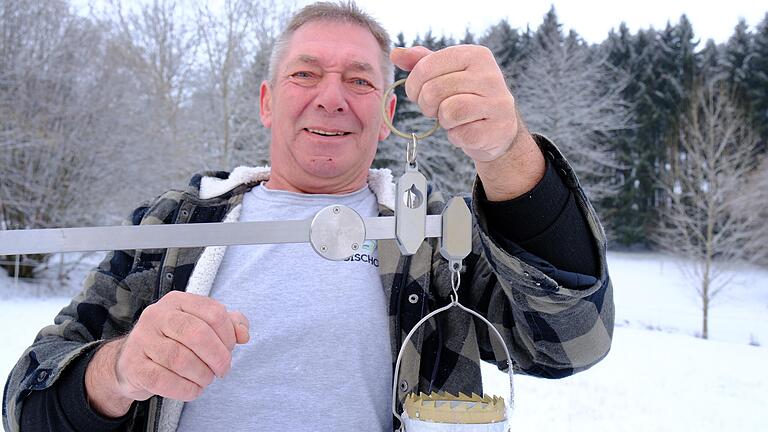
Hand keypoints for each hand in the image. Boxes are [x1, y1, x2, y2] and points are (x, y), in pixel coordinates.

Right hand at [85, 291, 249, 416]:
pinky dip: (185, 389)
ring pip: (180, 359)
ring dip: (202, 375)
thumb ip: (228, 325)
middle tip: (223, 370)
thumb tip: (244, 334)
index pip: (214, 312)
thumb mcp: (200, 326)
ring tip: (206, 379)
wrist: (132, 362)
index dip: (228, 335)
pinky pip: (164, 380)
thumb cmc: (173, 342)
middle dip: (217, 356)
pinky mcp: (133, 365)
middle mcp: (156, 315)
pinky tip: (192, 389)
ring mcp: (141, 340)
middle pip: (197, 334)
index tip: (230, 350)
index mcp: (177, 301)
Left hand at [390, 45, 521, 162]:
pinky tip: (467, 130)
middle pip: (433, 90)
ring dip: (443, 120)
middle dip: (427, 105)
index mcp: (476, 54)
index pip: (426, 66)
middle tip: (438, 109)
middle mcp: (490, 75)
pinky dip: (456, 137)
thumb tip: (395, 54)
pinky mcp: (497, 129)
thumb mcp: (447, 73)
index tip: (420, 93)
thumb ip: (421, 61)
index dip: (414, 85)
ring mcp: (497, 103)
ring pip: (448, 111)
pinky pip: (460, 134)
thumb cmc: (468, 97)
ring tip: (453, 118)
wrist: (499, 129)